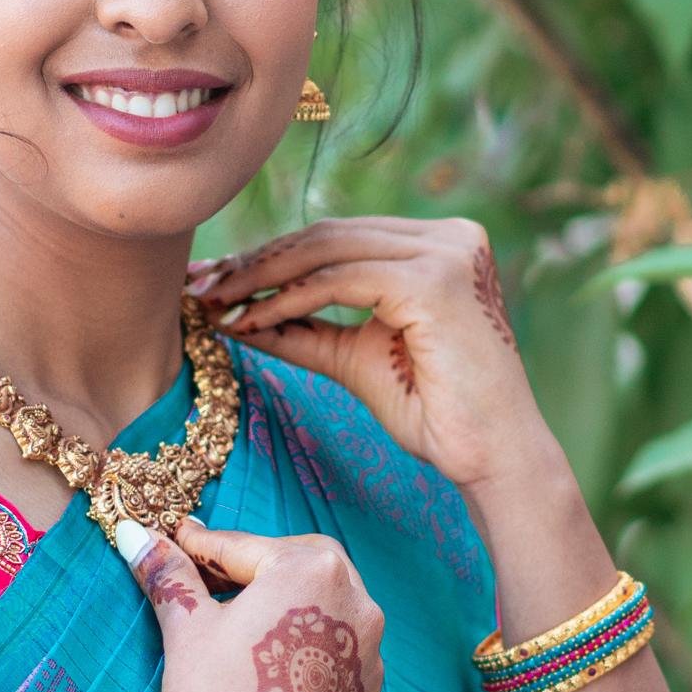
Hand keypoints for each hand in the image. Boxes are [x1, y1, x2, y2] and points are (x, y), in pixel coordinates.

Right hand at [118, 517, 385, 691]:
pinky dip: (309, 656)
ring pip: (325, 615)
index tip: (181, 544)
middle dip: (257, 573)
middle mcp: (357, 604)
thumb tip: (133, 534)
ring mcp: (370, 655)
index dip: (205, 548)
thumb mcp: (187, 628)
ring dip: (288, 613)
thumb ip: (169, 574)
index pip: (247, 549)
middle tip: (213, 587)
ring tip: (244, 633)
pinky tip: (273, 678)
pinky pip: (338, 660)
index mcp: (313, 569)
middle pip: (298, 571)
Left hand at [188, 216, 558, 490]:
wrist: (491, 457)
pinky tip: (250, 320)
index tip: (216, 282)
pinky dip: (288, 298)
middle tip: (200, 285)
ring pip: (330, 249)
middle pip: (330, 234)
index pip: (341, 236)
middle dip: (257, 261)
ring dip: (262, 277)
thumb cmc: (435, 414)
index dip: (273, 256)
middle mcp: (451, 236)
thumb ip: (306, 329)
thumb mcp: (355, 358)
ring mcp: (448, 253)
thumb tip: (238, 315)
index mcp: (439, 244)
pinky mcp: (435, 281)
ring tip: (214, 303)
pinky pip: (341, 280)